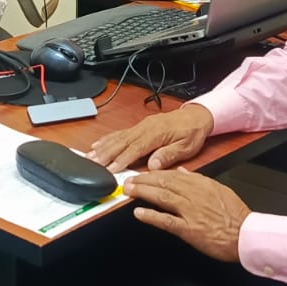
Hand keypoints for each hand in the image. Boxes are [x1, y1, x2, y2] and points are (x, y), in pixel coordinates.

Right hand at [88, 103, 213, 172]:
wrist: (196, 116)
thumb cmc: (192, 133)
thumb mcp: (187, 146)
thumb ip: (169, 155)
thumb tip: (153, 164)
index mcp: (157, 133)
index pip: (136, 148)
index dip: (122, 159)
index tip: (111, 169)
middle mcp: (145, 128)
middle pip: (122, 142)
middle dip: (106, 154)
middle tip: (93, 164)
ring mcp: (141, 126)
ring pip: (118, 137)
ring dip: (103, 147)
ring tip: (90, 156)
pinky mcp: (139, 126)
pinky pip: (120, 133)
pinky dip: (108, 139)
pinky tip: (98, 144)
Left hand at [125, 169, 249, 261]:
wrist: (245, 234)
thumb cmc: (235, 215)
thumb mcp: (218, 189)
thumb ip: (198, 180)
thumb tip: (182, 171)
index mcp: (201, 184)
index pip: (172, 175)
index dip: (154, 174)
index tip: (143, 174)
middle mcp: (194, 195)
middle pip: (163, 183)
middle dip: (143, 180)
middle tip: (128, 180)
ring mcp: (190, 211)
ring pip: (162, 197)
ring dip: (143, 193)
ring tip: (129, 191)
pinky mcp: (188, 229)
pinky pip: (166, 220)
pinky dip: (151, 216)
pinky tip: (139, 213)